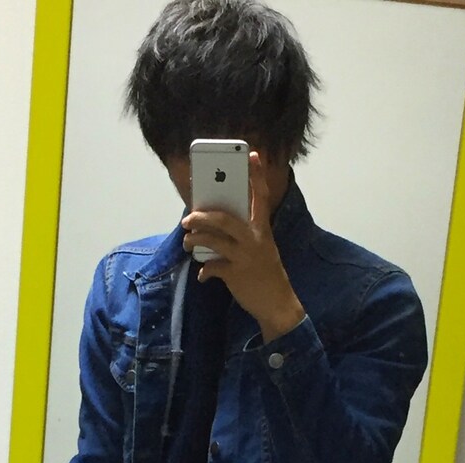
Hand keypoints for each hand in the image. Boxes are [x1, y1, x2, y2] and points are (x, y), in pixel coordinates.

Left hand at [181, 151, 305, 342]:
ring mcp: (245, 256)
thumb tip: (215, 227)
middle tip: (188, 218)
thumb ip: (245, 235)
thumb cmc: (266, 274)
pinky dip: (205, 270)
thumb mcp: (262, 249)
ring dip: (195, 240)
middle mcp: (255, 239)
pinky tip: (203, 274)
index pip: (261, 196)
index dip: (257, 175)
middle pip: (224, 218)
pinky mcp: (236, 274)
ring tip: (188, 242)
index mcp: (262, 229)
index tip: (252, 155)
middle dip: (202, 216)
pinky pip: (212, 267)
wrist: (277, 304)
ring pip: (213, 240)